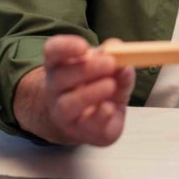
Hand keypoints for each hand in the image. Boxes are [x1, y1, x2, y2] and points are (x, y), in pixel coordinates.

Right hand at [18, 35, 135, 145]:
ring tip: (111, 85)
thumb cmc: (98, 85)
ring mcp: (63, 113)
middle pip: (60, 77)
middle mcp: (55, 88)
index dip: (65, 47)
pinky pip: (86, 126)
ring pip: (67, 105)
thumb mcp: (110, 69)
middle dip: (86, 69)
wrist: (90, 119)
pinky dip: (99, 116)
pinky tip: (109, 107)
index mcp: (60, 64)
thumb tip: (125, 66)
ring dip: (91, 93)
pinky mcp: (80, 131)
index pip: (53, 51)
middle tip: (110, 63)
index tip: (84, 47)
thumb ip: (118, 63)